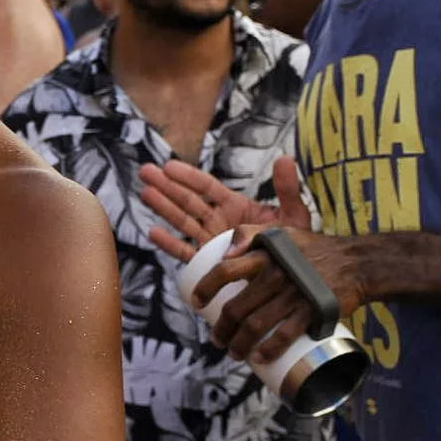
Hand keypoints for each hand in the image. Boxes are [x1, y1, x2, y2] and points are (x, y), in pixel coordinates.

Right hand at [142, 156, 309, 262]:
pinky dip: (170, 245)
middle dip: (167, 186)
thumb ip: (288, 189)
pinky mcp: (207, 265)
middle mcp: (218, 223)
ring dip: (163, 208)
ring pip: (182, 222)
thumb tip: (286, 158)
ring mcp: (210, 243)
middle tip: (146, 171)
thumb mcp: (294, 216)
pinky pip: (186, 254)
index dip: (188, 177)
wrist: (294, 281)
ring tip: (145, 192)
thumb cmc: (295, 248)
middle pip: (188, 201)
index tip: (170, 166)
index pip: (207, 188)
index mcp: (236, 207)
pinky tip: (154, 232)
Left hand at [191, 225, 365, 363]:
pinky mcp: (314, 311)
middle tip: (217, 339)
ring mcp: (295, 294)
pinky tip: (258, 359)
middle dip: (222, 329)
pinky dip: (268, 350)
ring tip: (233, 353)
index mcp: (266, 255)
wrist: (357, 262)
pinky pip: (285, 335)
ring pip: (256, 325)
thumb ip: (249, 234)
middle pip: (237, 307)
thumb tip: (224, 254)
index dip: (206, 288)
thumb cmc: (312, 249)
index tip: (196, 302)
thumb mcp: (281, 232)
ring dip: (239, 344)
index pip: (225, 270)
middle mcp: (277, 274)